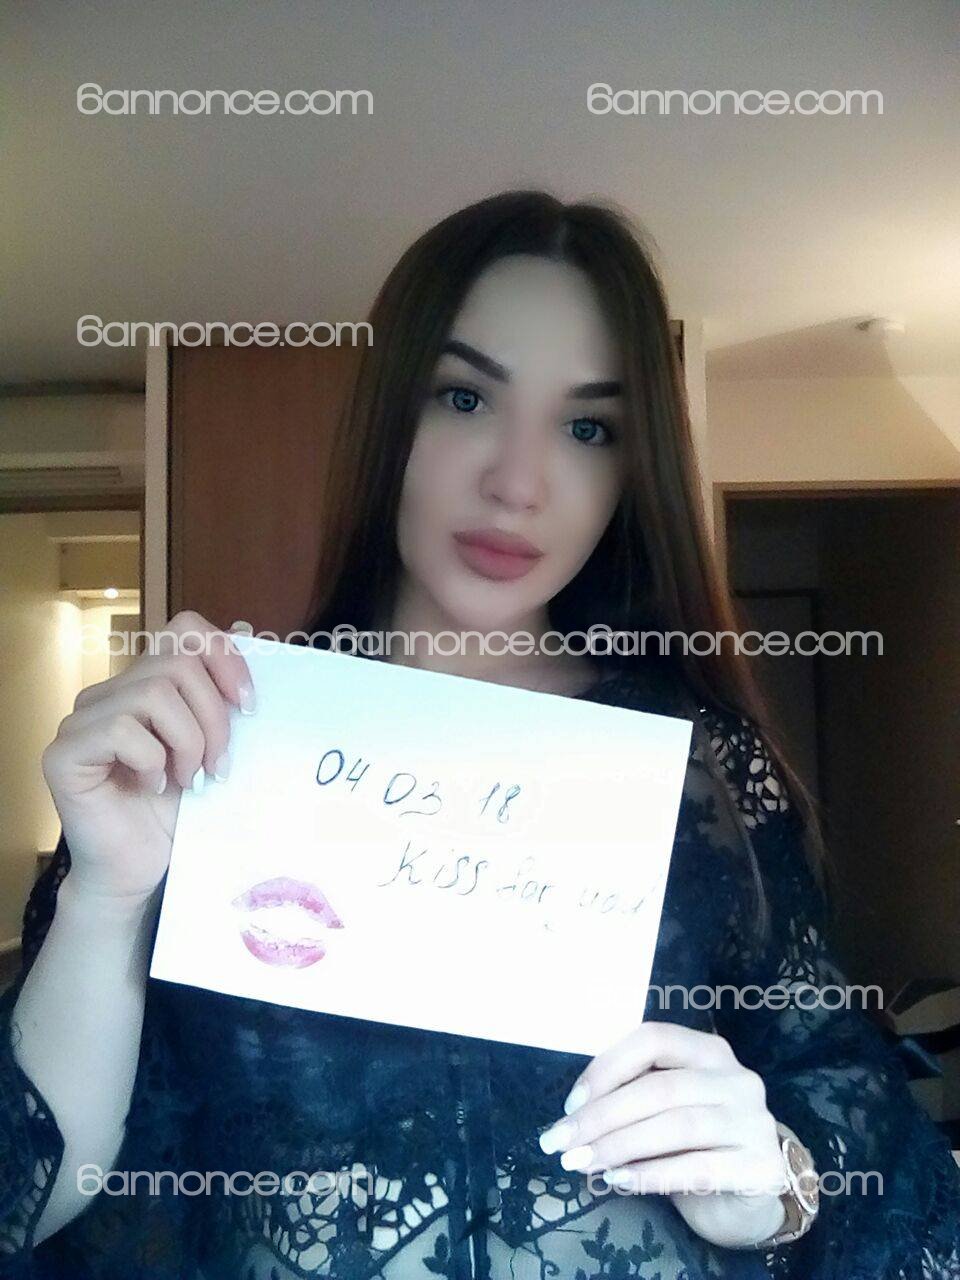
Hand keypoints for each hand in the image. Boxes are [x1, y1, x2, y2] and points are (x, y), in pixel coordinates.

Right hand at [41, 610, 254, 901]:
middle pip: (176, 664)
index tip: (249, 706)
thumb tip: (253, 664)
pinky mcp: (64, 753)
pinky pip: (121, 729)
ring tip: (190, 779)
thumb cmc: (175, 815)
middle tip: (220, 765)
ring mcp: (81, 720)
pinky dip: (152, 760)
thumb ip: (222, 707)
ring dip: (188, 742)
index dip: (224, 656)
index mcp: (144, 685)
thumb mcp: (212, 751)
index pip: (183, 630)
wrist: (139, 872)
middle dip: (214, 717)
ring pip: (152, 693)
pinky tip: (154, 787)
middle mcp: (108, 694)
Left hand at [537, 1021, 789, 1248]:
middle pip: (659, 1088)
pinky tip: (618, 1180)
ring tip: (581, 1163)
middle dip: (601, 1116)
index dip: (607, 1067)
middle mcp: (737, 1080)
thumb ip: (635, 1096)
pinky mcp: (761, 1168)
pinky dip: (651, 1174)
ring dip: (619, 1145)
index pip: (653, 1040)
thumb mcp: (668, 1109)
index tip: (569, 1104)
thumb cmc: (697, 1145)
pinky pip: (697, 1168)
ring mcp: (754, 1123)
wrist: (753, 1199)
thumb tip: (574, 1113)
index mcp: (709, 1052)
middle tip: (560, 1143)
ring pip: (676, 1126)